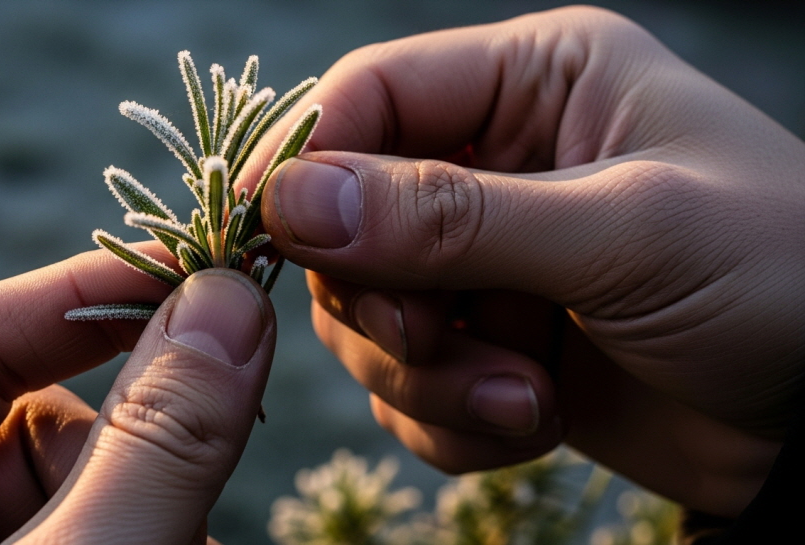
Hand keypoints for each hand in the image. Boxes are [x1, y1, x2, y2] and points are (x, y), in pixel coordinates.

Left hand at [0, 243, 275, 543]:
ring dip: (171, 499)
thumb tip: (233, 301)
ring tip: (187, 544)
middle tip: (230, 423)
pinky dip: (169, 537)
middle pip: (52, 418)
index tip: (199, 268)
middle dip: (148, 429)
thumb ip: (152, 443)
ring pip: (103, 482)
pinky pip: (122, 531)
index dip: (85, 294)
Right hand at [251, 6, 804, 516]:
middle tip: (440, 346)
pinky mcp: (490, 347)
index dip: (312, 165)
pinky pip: (410, 388)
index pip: (370, 98)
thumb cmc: (779, 276)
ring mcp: (488, 264)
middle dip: (383, 304)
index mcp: (533, 85)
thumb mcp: (624, 232)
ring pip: (369, 318)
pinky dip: (452, 422)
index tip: (285, 241)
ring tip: (524, 401)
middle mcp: (496, 163)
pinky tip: (532, 427)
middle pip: (348, 221)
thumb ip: (452, 216)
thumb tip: (292, 202)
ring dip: (427, 378)